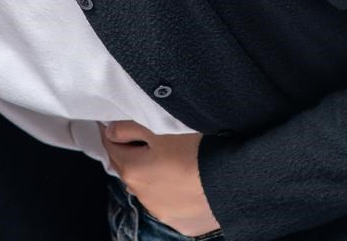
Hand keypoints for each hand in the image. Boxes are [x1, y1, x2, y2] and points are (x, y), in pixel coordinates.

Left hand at [98, 120, 220, 236]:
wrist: (236, 180)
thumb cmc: (197, 149)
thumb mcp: (159, 128)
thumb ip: (128, 127)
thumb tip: (110, 131)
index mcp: (132, 171)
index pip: (111, 146)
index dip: (112, 132)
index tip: (114, 123)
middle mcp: (143, 197)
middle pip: (129, 169)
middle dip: (131, 154)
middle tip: (142, 138)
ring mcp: (163, 213)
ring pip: (149, 189)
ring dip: (152, 176)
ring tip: (170, 160)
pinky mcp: (183, 223)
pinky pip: (171, 204)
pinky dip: (172, 193)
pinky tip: (187, 181)